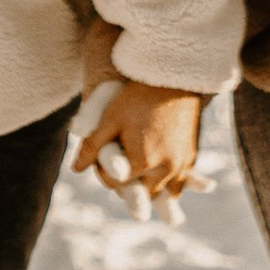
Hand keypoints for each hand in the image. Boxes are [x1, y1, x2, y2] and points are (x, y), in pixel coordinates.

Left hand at [72, 78, 208, 219]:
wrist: (174, 76)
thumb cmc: (138, 96)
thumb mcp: (111, 118)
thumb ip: (92, 146)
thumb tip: (76, 169)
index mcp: (143, 162)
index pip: (116, 184)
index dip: (103, 171)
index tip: (102, 155)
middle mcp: (166, 169)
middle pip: (142, 192)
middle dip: (129, 182)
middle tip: (121, 160)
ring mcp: (182, 164)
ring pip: (166, 192)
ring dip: (153, 187)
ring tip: (142, 173)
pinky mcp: (193, 155)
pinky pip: (182, 180)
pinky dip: (171, 180)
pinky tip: (162, 169)